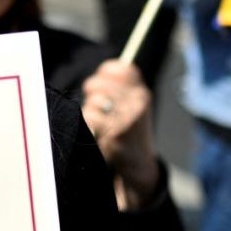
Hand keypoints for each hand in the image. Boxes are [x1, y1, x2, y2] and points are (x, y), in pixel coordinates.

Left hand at [80, 60, 159, 208]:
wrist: (138, 163)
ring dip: (90, 112)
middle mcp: (137, 102)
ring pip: (92, 102)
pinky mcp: (115, 133)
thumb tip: (98, 76)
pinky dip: (89, 125)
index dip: (103, 75)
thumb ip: (120, 88)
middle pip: (97, 84)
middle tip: (96, 107)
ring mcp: (127, 117)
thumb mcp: (133, 105)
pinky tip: (98, 133)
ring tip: (100, 123)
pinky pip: (89, 118)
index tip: (101, 86)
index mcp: (141, 93)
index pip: (119, 68)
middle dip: (91, 94)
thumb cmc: (129, 130)